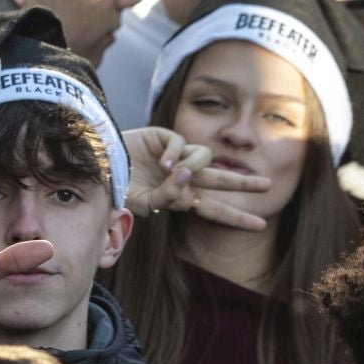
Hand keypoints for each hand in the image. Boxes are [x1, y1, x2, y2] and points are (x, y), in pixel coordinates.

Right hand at [124, 126, 271, 232]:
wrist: (96, 166)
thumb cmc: (117, 189)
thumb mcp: (144, 203)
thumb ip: (168, 195)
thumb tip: (187, 177)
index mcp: (180, 198)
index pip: (213, 209)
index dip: (237, 217)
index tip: (261, 225)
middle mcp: (182, 177)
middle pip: (220, 180)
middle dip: (243, 183)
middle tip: (267, 185)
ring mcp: (175, 156)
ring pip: (204, 158)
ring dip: (195, 166)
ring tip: (173, 172)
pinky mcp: (165, 138)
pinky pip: (183, 144)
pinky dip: (177, 154)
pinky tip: (163, 163)